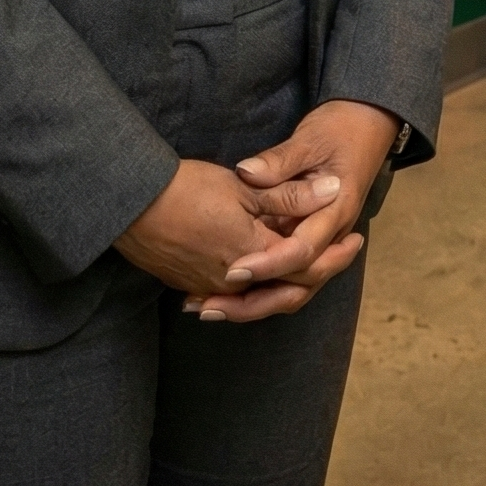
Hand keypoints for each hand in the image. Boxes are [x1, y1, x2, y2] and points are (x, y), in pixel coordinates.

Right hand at [114, 156, 346, 321]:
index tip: (356, 240)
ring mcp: (209, 287)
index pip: (307, 266)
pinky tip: (259, 269)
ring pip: (259, 297)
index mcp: (253, 256)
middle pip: (287, 291)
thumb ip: (290, 196)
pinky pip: (232, 295)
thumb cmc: (186, 189)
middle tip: (342, 254)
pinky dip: (255, 286)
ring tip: (305, 263)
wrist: (129, 205)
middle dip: (318, 273)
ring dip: (286, 283)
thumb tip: (334, 190)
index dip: (335, 255)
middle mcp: (234, 282)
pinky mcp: (189, 284)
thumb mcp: (244, 188)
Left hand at [184, 101, 401, 324]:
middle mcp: (331, 236)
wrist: (366, 126)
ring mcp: (320, 242)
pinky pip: (285, 276)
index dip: (268, 264)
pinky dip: (257, 289)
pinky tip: (221, 293)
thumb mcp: (309, 139)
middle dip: (254, 302)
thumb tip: (246, 172)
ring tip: (207, 308)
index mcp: (335, 211)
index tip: (233, 270)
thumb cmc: (339, 130)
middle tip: (210, 307)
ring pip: (291, 288)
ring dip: (252, 303)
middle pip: (298, 286)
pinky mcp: (306, 240)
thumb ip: (279, 161)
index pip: (302, 250)